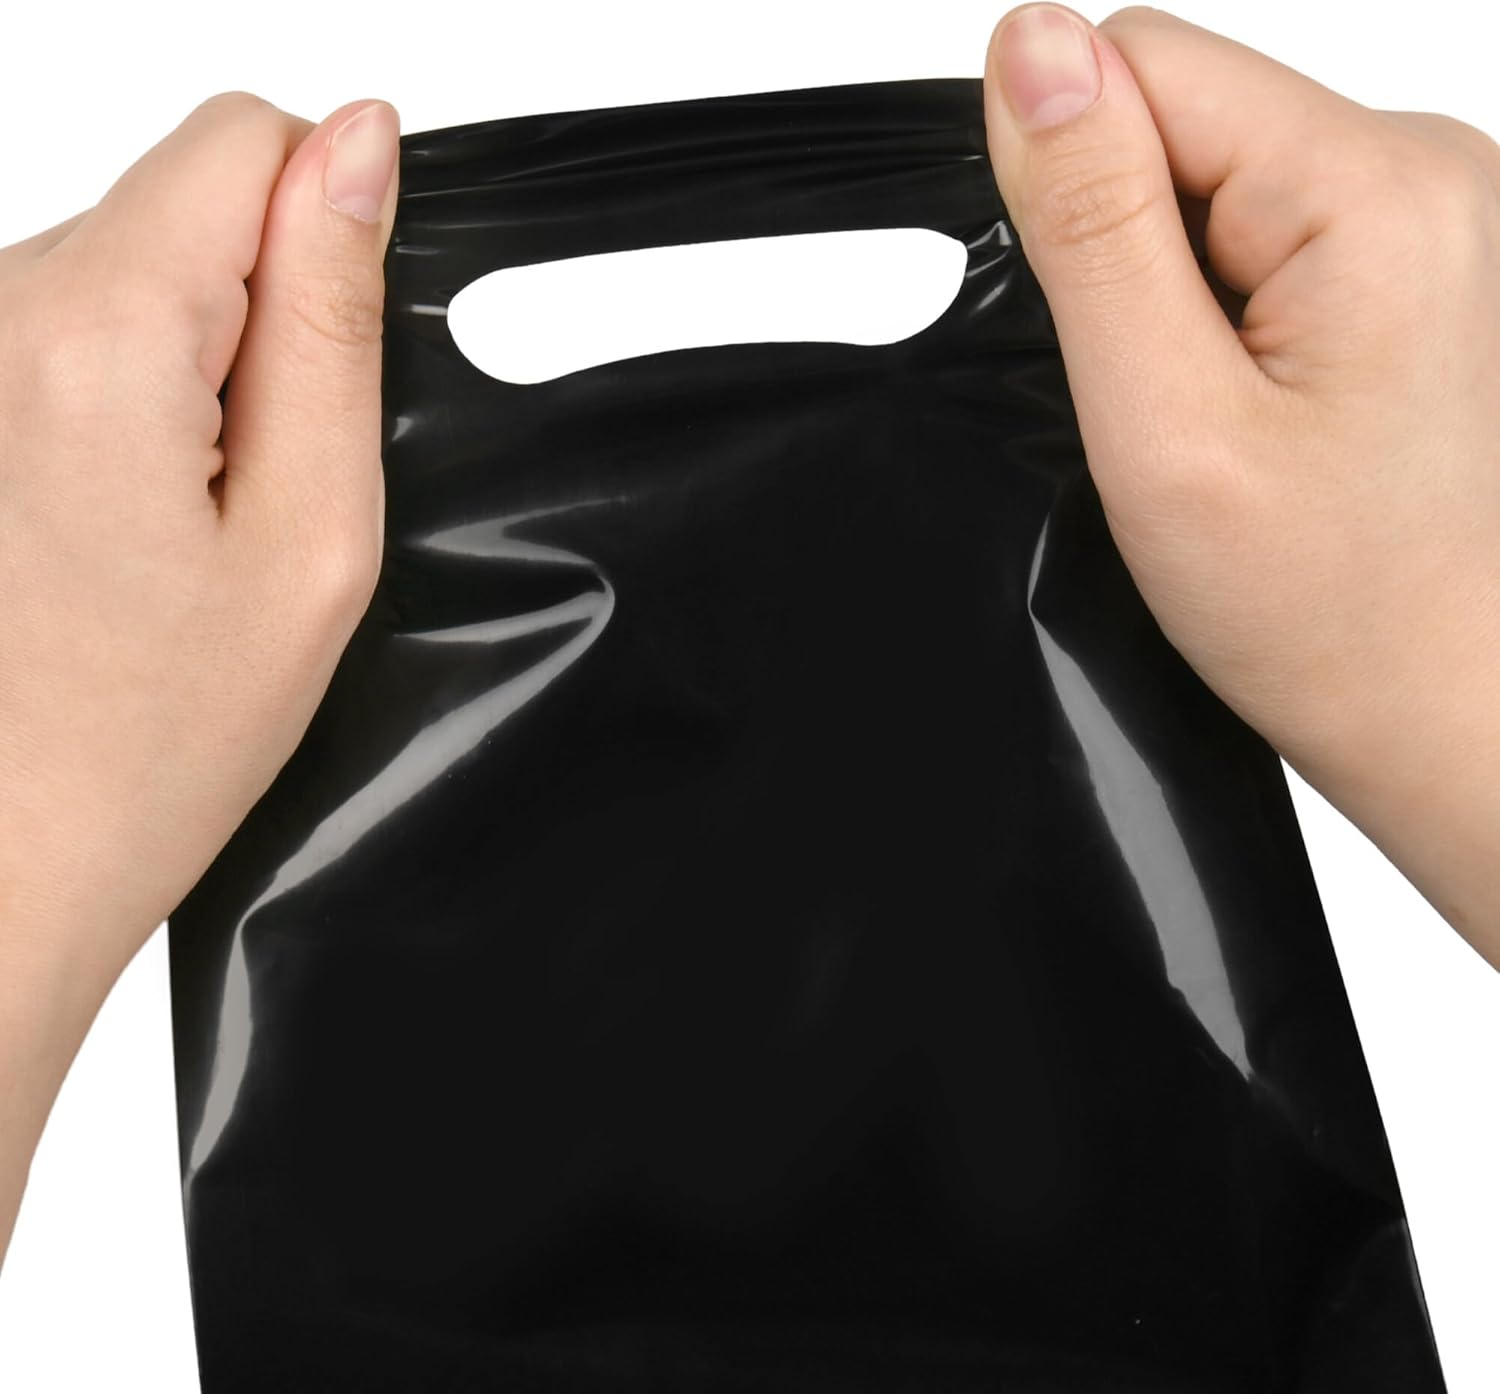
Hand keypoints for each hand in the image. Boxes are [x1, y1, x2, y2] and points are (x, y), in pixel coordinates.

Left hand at [0, 93, 398, 1260]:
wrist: (5, 856)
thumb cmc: (149, 736)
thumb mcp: (309, 532)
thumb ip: (332, 323)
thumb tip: (361, 149)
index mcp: (97, 337)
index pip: (250, 139)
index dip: (330, 230)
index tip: (327, 364)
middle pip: (183, 202)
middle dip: (256, 314)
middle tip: (255, 482)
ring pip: (129, 270)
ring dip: (189, 369)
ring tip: (179, 517)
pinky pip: (70, 335)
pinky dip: (125, 401)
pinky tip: (121, 519)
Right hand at [983, 5, 1499, 963]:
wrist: (1447, 697)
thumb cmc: (1331, 603)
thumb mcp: (1165, 420)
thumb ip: (1091, 223)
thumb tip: (1027, 50)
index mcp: (1375, 189)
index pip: (1137, 63)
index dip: (1071, 195)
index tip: (1115, 335)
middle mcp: (1428, 171)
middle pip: (1178, 116)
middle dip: (1131, 253)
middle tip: (1179, 399)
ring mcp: (1431, 213)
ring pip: (1212, 180)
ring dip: (1178, 294)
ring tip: (1230, 413)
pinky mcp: (1417, 257)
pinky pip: (1261, 231)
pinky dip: (1227, 314)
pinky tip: (1265, 406)